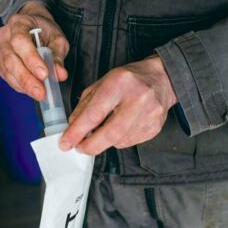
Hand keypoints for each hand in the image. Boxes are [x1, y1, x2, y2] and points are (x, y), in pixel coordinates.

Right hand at [0, 1, 68, 100]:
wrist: (32, 26)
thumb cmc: (44, 31)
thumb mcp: (57, 38)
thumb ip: (58, 56)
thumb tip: (60, 74)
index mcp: (18, 23)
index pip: (20, 41)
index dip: (31, 59)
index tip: (44, 75)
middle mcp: (3, 36)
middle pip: (10, 60)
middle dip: (27, 79)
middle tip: (41, 93)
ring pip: (7, 71)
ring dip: (24, 85)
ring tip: (39, 94)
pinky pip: (7, 77)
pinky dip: (20, 86)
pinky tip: (31, 90)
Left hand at [59, 56, 177, 154]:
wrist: (161, 79)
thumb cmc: (128, 80)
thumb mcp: (102, 84)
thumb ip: (85, 106)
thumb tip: (72, 129)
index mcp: (119, 83)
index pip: (94, 113)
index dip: (77, 132)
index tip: (65, 143)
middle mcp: (137, 99)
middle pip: (110, 133)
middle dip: (90, 145)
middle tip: (79, 148)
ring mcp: (149, 115)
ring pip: (119, 141)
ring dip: (104, 142)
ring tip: (101, 132)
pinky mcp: (155, 128)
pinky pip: (130, 142)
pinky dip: (118, 140)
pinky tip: (119, 128)